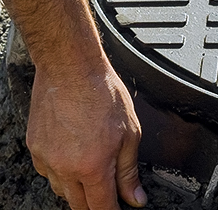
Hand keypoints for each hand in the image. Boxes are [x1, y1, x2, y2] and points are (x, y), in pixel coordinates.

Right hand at [26, 56, 146, 208]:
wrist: (71, 69)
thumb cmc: (102, 94)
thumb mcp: (130, 133)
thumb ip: (129, 171)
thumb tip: (135, 198)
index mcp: (93, 167)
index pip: (101, 208)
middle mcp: (65, 168)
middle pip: (78, 205)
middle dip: (94, 203)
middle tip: (108, 192)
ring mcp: (46, 159)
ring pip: (62, 190)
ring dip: (77, 187)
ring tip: (92, 166)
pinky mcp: (34, 148)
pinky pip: (48, 172)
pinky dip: (61, 171)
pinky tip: (74, 154)